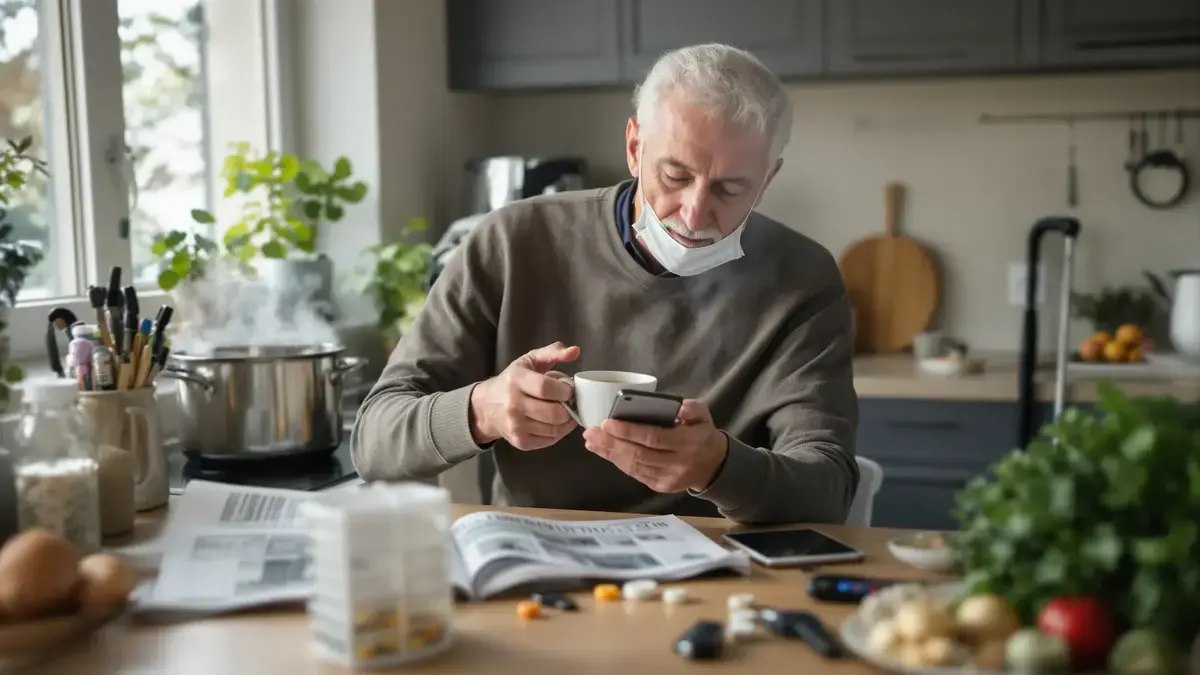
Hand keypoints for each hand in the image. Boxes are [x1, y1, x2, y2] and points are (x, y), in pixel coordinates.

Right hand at [469, 341, 579, 449]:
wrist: (486, 407)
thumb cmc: (512, 381)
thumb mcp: (530, 360)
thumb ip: (553, 352)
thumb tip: (575, 351)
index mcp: (516, 380)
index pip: (546, 388)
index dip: (565, 390)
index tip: (569, 390)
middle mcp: (513, 405)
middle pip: (553, 413)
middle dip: (568, 408)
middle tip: (568, 403)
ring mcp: (516, 426)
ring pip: (554, 429)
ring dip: (566, 421)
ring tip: (564, 411)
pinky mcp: (521, 441)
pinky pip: (550, 440)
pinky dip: (558, 432)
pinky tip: (555, 422)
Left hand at [582, 399, 728, 492]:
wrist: (714, 466)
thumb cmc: (702, 434)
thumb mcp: (704, 416)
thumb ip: (692, 409)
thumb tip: (678, 407)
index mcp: (687, 443)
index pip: (653, 438)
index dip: (629, 432)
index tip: (607, 423)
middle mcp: (677, 464)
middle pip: (638, 454)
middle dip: (611, 444)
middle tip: (590, 433)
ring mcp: (668, 478)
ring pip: (634, 466)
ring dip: (610, 454)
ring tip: (592, 442)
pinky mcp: (661, 487)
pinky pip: (636, 474)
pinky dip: (619, 463)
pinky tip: (606, 452)